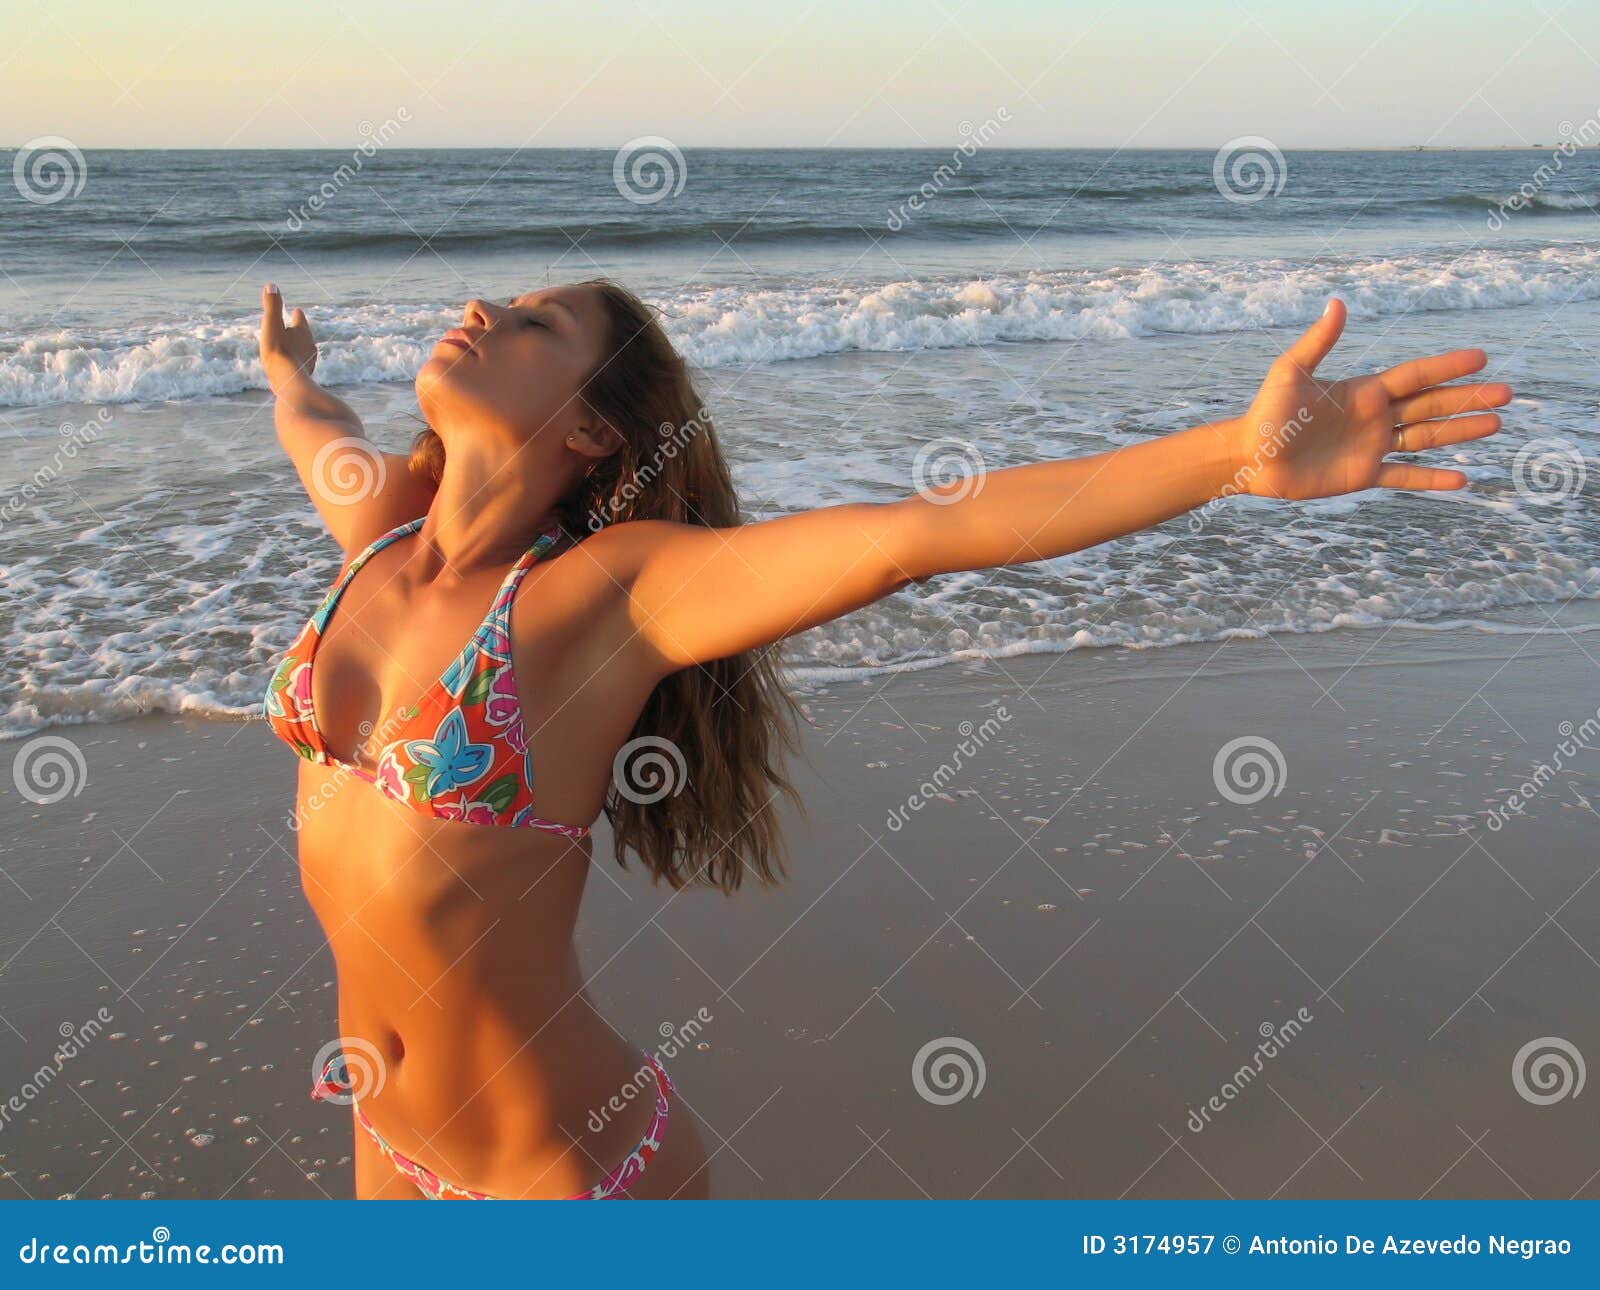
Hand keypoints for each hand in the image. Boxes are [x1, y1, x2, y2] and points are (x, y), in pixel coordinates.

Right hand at [258, 282, 318, 392]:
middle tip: (296, 328)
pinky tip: (293, 370)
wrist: (290, 384)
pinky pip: (300, 367)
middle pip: (305, 336)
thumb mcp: (272, 324)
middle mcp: (309, 346)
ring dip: (298, 348)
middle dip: (299, 331)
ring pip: (304, 352)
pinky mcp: (305, 377)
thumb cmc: (279, 351)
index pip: (300, 319)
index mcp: (302, 331)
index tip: (296, 311)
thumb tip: (271, 285)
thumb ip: (272, 305)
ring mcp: (308, 363)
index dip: (296, 315)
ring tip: (293, 349)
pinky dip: (296, 364)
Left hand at [1229, 298, 1510, 500]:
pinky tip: (1461, 479)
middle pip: (1431, 404)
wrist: (1249, 457)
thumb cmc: (1266, 412)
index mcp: (1364, 390)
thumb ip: (1318, 341)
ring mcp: (1372, 447)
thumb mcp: (1291, 372)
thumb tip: (1338, 303)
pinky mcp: (1362, 475)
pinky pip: (1404, 477)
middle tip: (1507, 393)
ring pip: (1426, 438)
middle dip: (1468, 398)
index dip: (1447, 366)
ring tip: (1496, 426)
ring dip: (1460, 432)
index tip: (1481, 357)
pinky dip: (1431, 479)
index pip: (1416, 374)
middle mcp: (1375, 417)